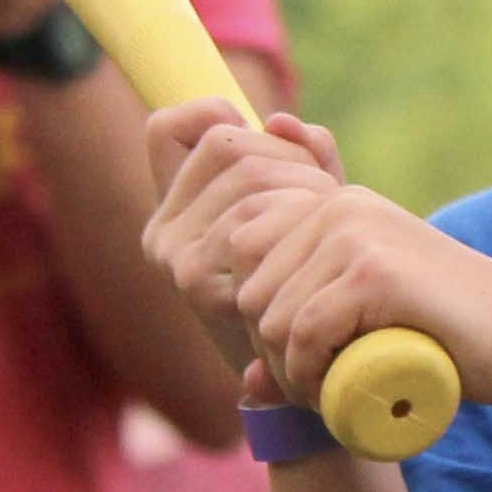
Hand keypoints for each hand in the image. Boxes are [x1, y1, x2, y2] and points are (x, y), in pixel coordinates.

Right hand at [142, 98, 306, 379]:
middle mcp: (163, 236)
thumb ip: (304, 159)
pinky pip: (254, 208)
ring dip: (304, 183)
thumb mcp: (309, 213)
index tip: (264, 135)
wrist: (325, 377)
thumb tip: (284, 121)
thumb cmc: (319, 286)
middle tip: (325, 196)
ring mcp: (177, 261)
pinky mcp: (200, 283)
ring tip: (329, 221)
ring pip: (247, 171)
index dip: (213, 114)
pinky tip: (320, 243)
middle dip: (290, 156)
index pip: (169, 129)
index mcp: (173, 215)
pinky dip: (300, 209)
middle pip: (228, 143)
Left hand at [142, 101, 491, 408]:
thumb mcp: (370, 321)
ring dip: (285, 370)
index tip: (293, 360)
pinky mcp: (373, 271)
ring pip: (270, 314)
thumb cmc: (448, 338)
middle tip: (309, 386)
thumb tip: (243, 381)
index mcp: (334, 203)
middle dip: (265, 347)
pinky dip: (307, 375)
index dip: (256, 315)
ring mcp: (356, 234)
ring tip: (324, 395)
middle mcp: (340, 207)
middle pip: (248, 284)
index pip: (242, 249)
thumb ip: (312, 334)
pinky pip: (304, 331)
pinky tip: (333, 395)